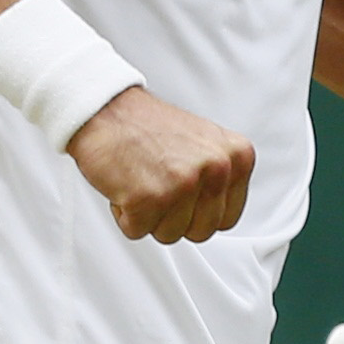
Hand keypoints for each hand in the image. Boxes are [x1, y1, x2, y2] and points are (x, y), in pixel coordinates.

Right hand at [65, 86, 255, 243]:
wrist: (106, 108)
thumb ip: (219, 177)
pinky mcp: (149, 198)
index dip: (199, 212)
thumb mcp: (205, 143)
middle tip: (159, 183)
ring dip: (149, 215)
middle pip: (201, 232)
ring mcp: (184, 184)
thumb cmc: (147, 126)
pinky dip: (124, 213)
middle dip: (175, 217)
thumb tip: (220, 211)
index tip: (183, 193)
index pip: (228, 218)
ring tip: (142, 178)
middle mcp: (217, 168)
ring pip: (169, 235)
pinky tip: (126, 182)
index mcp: (238, 156)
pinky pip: (137, 231)